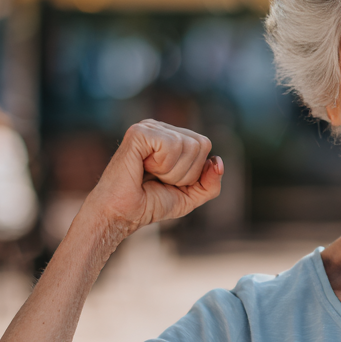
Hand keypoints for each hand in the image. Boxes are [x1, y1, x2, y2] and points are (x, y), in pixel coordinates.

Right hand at [82, 120, 222, 237]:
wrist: (122, 214)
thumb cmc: (151, 203)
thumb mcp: (191, 196)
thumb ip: (211, 183)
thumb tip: (218, 161)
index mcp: (172, 136)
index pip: (204, 145)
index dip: (194, 172)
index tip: (169, 181)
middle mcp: (160, 127)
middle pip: (200, 144)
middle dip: (185, 173)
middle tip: (160, 179)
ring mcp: (148, 127)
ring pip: (188, 146)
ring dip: (172, 172)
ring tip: (150, 175)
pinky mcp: (139, 132)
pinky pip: (172, 145)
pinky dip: (162, 166)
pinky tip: (143, 168)